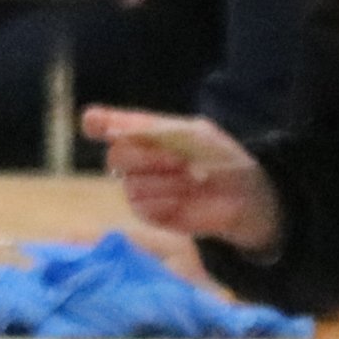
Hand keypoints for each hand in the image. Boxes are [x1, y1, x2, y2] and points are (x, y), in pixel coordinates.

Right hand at [82, 107, 274, 249]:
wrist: (244, 194)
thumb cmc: (220, 157)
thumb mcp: (193, 133)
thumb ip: (153, 129)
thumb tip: (113, 125)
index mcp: (144, 134)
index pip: (109, 125)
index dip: (99, 123)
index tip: (93, 124)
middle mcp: (136, 160)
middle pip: (117, 157)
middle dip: (148, 158)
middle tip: (179, 160)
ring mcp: (139, 188)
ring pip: (131, 184)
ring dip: (165, 182)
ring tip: (191, 181)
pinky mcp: (149, 214)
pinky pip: (142, 207)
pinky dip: (165, 202)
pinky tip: (182, 200)